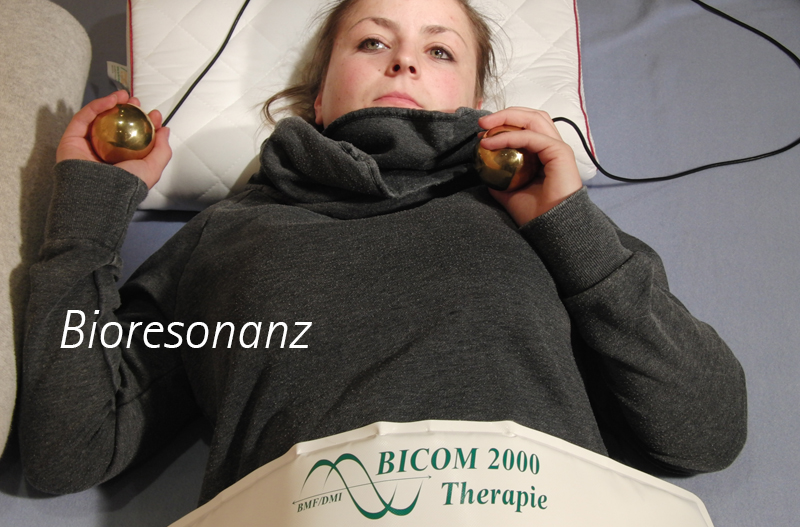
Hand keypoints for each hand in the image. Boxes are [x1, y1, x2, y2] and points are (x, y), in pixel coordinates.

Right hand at [56, 90, 170, 188]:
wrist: (100, 192)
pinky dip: (97, 106)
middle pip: (114, 126)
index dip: (144, 123)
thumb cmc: (127, 184)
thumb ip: (162, 150)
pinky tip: (111, 100)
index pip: (133, 138)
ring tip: (124, 95)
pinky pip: (84, 118)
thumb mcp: (153, 168)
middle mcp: (103, 152)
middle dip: (127, 110)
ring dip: (111, 103)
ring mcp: (86, 145)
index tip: (154, 115)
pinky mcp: (71, 139)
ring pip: (98, 119)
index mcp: (121, 160)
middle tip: (137, 102)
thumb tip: (165, 131)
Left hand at [478, 107, 581, 225]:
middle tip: (482, 124)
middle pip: (531, 116)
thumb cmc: (535, 213)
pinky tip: (491, 142)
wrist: (550, 228)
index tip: (481, 134)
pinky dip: (509, 136)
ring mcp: (557, 147)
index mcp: (543, 153)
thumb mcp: (508, 192)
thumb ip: (499, 179)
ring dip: (507, 118)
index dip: (503, 124)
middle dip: (505, 114)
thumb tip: (484, 170)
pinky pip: (531, 137)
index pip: (525, 127)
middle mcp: (552, 146)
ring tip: (485, 127)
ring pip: (534, 119)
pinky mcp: (559, 152)